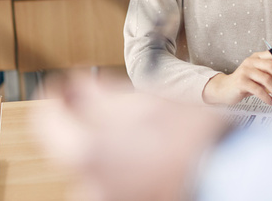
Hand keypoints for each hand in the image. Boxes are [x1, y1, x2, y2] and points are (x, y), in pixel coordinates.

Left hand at [33, 71, 226, 200]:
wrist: (226, 173)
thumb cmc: (189, 138)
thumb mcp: (143, 101)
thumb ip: (97, 94)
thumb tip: (74, 85)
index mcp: (83, 152)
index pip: (46, 116)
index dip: (56, 93)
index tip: (66, 83)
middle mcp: (85, 184)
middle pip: (69, 141)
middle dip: (84, 118)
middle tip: (105, 99)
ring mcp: (104, 199)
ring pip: (91, 161)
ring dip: (103, 141)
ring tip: (137, 126)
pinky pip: (108, 178)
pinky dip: (118, 161)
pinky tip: (144, 147)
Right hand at [202, 50, 271, 104]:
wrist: (225, 90)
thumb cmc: (246, 83)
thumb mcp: (261, 78)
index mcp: (257, 57)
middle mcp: (251, 61)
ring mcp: (245, 71)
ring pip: (266, 79)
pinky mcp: (241, 82)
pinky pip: (258, 90)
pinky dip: (267, 97)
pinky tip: (270, 102)